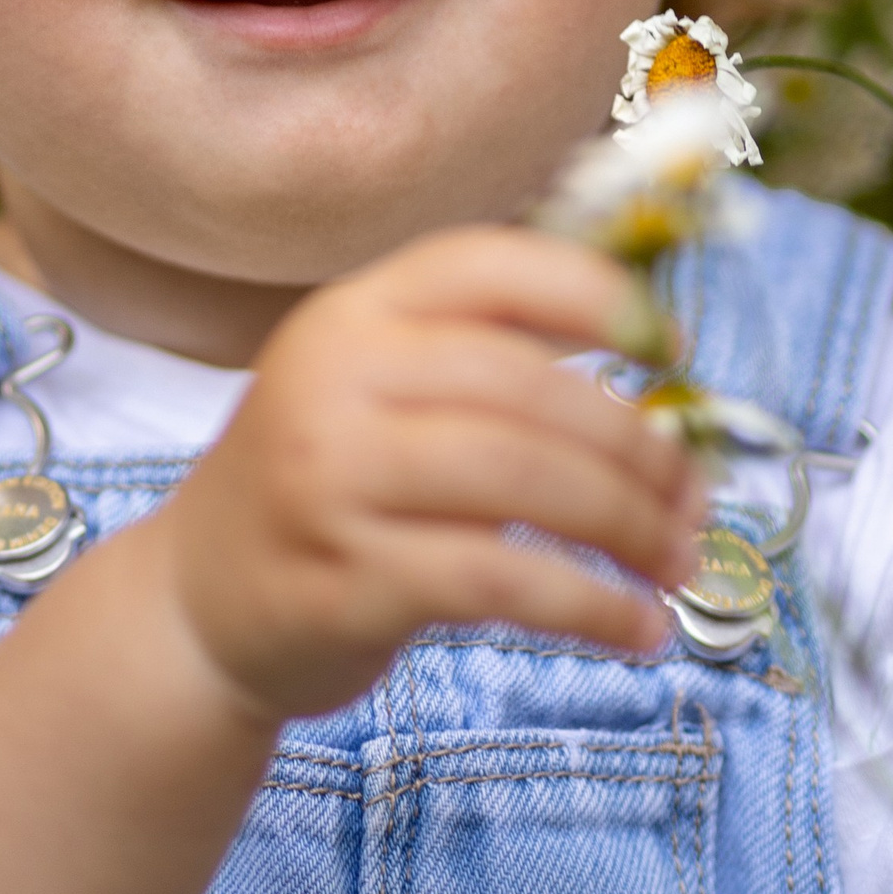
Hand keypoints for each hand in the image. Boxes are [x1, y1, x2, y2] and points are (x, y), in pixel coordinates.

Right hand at [152, 226, 705, 724]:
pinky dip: (590, 604)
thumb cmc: (326, 489)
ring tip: (678, 560)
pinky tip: (638, 626)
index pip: (489, 267)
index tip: (673, 349)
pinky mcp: (345, 580)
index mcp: (353, 314)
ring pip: (524, 479)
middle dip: (637, 447)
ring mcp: (332, 479)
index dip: (597, 295)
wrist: (196, 605)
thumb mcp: (376, 390)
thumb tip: (654, 352)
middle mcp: (334, 380)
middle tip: (695, 500)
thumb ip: (482, 358)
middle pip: (527, 389)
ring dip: (629, 525)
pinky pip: (500, 580)